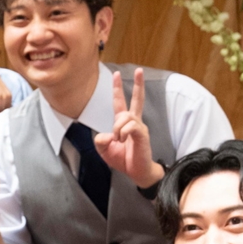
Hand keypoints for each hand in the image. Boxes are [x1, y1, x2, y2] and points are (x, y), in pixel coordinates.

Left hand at [93, 69, 163, 187]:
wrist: (137, 172)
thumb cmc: (123, 160)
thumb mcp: (104, 150)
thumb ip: (100, 141)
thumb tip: (106, 135)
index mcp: (123, 123)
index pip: (120, 102)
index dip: (117, 88)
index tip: (117, 74)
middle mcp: (133, 122)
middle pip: (137, 99)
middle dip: (138, 84)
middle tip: (139, 70)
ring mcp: (139, 127)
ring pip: (125, 117)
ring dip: (117, 128)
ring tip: (118, 140)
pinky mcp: (142, 134)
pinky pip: (130, 126)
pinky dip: (123, 133)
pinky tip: (122, 140)